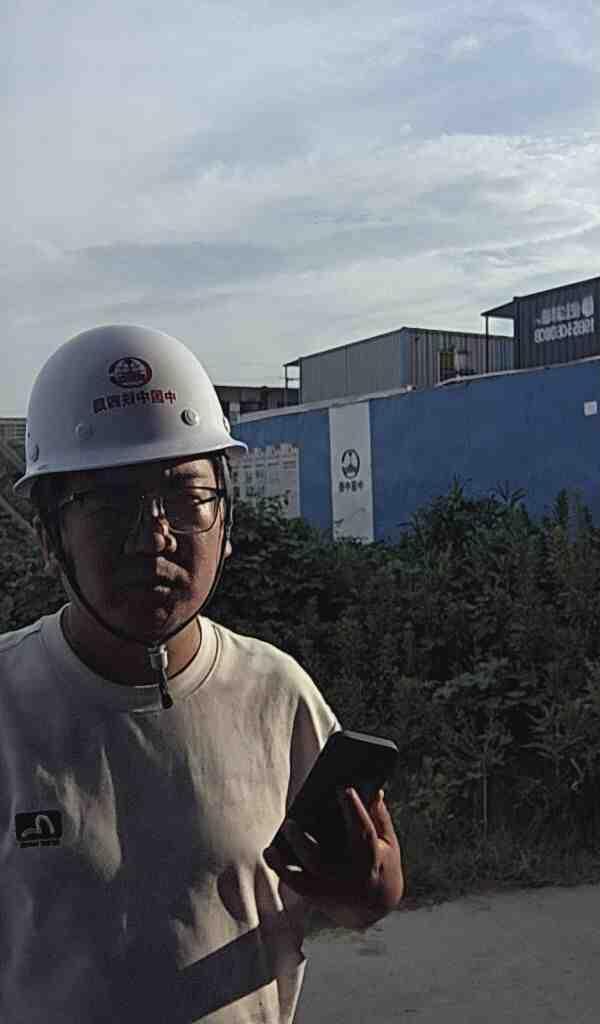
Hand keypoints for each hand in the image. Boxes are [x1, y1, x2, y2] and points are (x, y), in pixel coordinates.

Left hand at [263, 788, 402, 929]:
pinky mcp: (318, 897)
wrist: (376, 906)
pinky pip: (296, 885)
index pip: (363, 835)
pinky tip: (270, 852)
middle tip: (290, 823)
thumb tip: (373, 788)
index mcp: (371, 862)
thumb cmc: (382, 865)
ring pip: (303, 883)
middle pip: (322, 866)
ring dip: (283, 866)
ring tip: (271, 848)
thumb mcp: (388, 842)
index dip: (354, 811)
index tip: (343, 788)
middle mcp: (349, 880)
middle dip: (303, 845)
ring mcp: (331, 892)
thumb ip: (379, 816)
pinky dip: (281, 869)